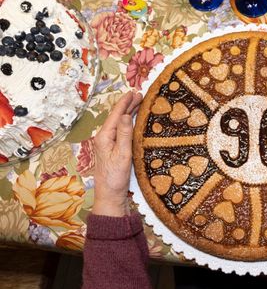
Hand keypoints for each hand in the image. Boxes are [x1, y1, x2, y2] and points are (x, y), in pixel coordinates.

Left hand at [92, 91, 142, 216]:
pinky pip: (121, 131)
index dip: (125, 102)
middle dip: (127, 105)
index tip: (134, 92)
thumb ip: (125, 134)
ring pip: (119, 123)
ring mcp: (108, 144)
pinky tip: (134, 122)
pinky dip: (128, 123)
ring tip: (138, 104)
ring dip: (128, 113)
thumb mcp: (122, 155)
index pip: (116, 115)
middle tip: (140, 95)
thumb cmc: (115, 178)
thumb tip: (127, 115)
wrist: (109, 196)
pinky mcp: (112, 150)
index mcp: (104, 137)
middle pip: (117, 117)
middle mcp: (104, 138)